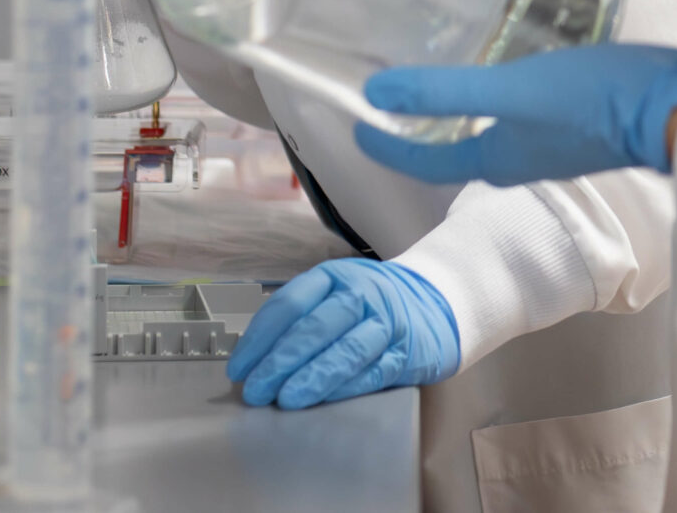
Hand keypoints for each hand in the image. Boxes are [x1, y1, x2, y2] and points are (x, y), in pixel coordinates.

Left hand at [226, 258, 459, 407]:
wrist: (437, 303)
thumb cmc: (373, 305)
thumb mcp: (336, 295)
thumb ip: (301, 320)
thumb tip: (255, 361)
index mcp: (334, 277)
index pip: (289, 304)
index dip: (259, 338)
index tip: (239, 369)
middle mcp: (362, 294)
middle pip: (315, 327)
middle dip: (281, 361)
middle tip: (256, 390)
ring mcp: (387, 322)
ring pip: (346, 350)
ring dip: (313, 377)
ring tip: (286, 399)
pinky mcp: (406, 352)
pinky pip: (373, 372)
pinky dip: (346, 388)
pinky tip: (324, 401)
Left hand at [353, 44, 676, 183]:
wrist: (674, 107)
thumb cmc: (592, 101)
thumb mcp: (512, 88)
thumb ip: (444, 90)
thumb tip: (376, 93)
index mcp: (500, 160)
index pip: (428, 162)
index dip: (389, 148)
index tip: (357, 130)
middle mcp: (522, 161)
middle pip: (456, 155)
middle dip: (421, 137)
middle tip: (392, 109)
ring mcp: (554, 146)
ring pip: (489, 138)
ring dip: (458, 121)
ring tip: (441, 90)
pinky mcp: (581, 125)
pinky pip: (522, 120)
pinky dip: (497, 106)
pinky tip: (509, 78)